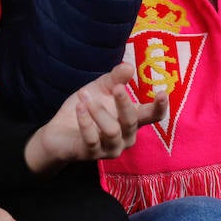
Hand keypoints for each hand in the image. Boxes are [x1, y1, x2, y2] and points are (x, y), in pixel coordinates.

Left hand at [24, 62, 167, 173]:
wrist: (59, 131)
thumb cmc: (86, 109)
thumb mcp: (101, 89)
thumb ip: (115, 79)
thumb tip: (129, 66)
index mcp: (132, 121)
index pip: (152, 116)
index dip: (160, 107)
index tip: (162, 92)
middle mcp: (125, 137)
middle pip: (132, 122)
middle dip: (125, 103)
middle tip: (117, 87)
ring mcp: (110, 148)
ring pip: (112, 131)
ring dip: (98, 110)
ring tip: (84, 94)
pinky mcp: (91, 154)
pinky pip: (92, 138)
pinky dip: (85, 121)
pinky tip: (79, 107)